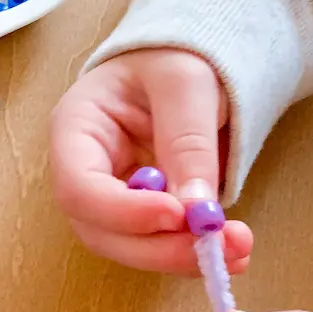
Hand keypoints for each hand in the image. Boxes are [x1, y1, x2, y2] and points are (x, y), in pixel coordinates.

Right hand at [49, 48, 251, 273]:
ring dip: (180, 257)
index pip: (79, 187)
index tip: (176, 215)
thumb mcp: (185, 82)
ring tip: (237, 249)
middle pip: (101, 231)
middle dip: (158, 247)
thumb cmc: (174, 54)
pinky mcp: (142, 212)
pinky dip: (192, 252)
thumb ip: (188, 141)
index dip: (123, 212)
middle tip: (215, 248)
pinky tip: (231, 250)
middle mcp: (83, 171)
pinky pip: (158, 243)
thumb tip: (195, 209)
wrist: (190, 56)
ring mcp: (111, 196)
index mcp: (75, 128)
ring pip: (129, 247)